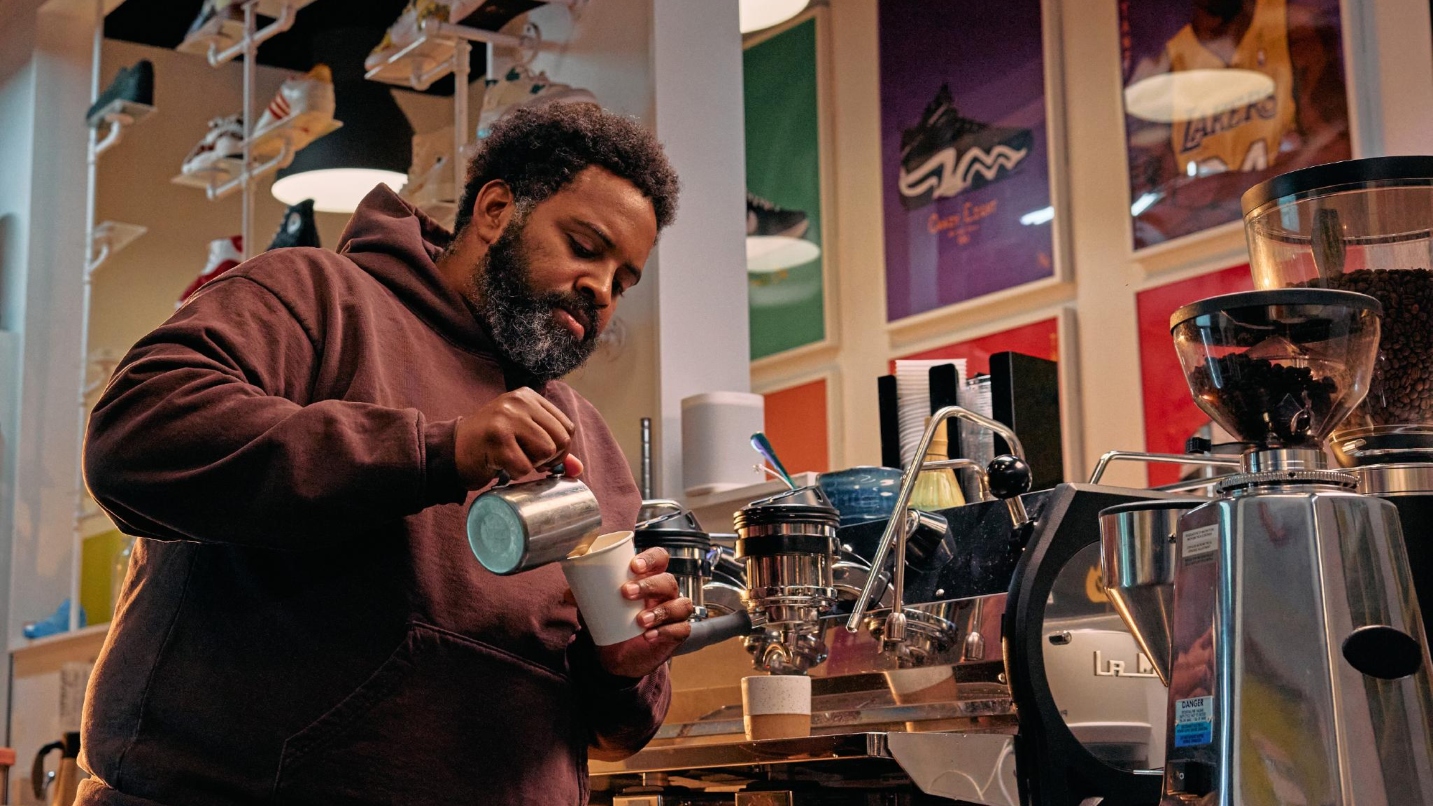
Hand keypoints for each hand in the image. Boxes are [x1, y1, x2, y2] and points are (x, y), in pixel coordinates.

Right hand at [454, 388, 585, 487]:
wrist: (451, 450)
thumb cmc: (491, 445)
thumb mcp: (524, 438)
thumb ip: (552, 450)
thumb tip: (578, 469)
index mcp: (528, 396)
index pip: (566, 428)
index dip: (559, 450)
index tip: (541, 456)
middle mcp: (519, 402)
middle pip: (560, 440)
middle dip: (548, 460)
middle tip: (526, 460)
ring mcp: (506, 417)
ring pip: (546, 452)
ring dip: (531, 466)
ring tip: (512, 459)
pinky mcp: (495, 438)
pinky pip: (524, 468)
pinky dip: (515, 474)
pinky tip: (500, 464)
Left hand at [595, 547, 693, 678]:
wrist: (618, 654)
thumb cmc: (612, 620)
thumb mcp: (596, 608)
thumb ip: (584, 598)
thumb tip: (568, 593)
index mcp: (649, 577)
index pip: (660, 558)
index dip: (652, 558)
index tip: (633, 565)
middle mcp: (665, 592)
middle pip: (668, 580)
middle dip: (650, 585)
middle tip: (626, 592)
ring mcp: (674, 612)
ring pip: (681, 605)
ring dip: (661, 611)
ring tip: (639, 620)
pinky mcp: (676, 633)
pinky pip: (681, 629)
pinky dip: (666, 631)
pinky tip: (649, 636)